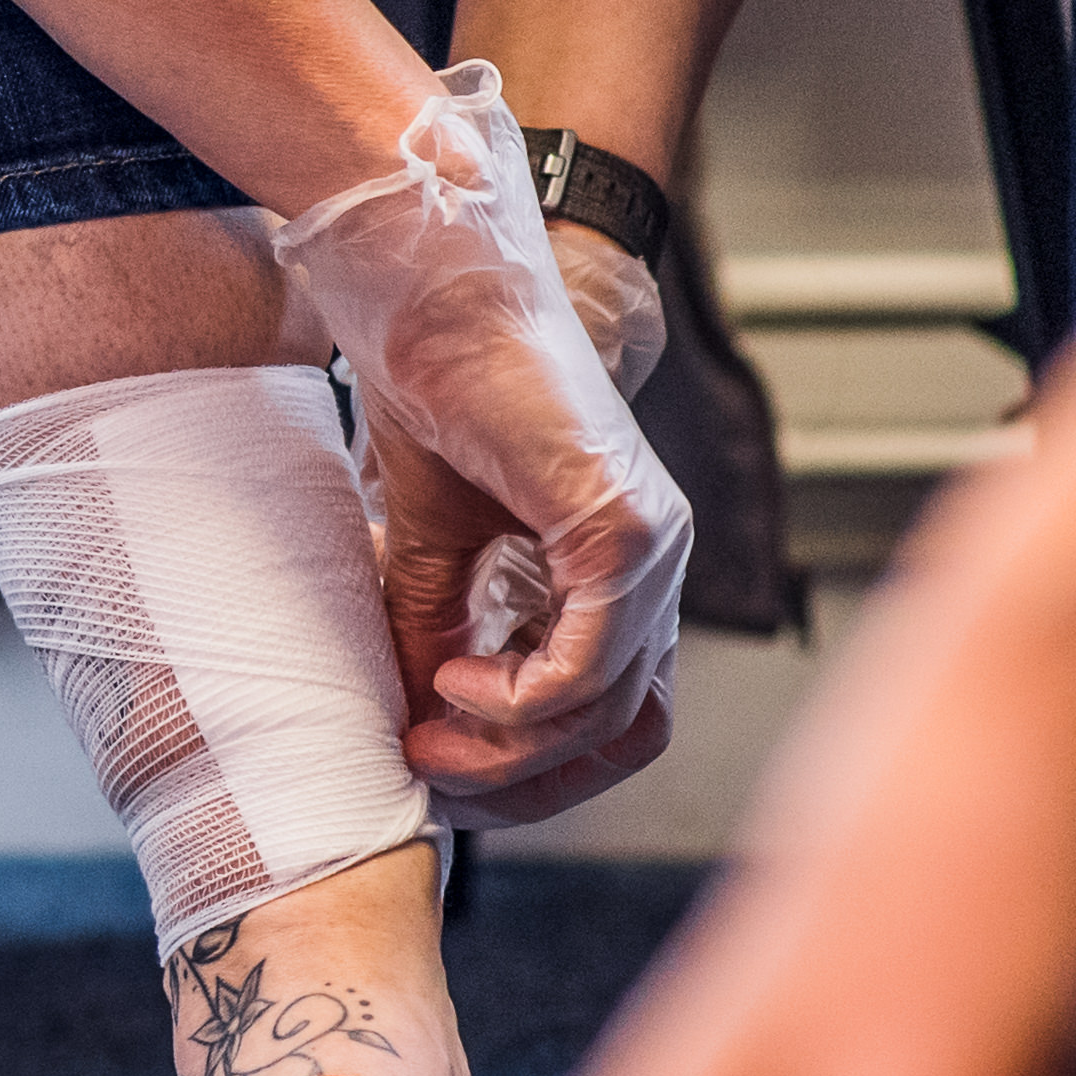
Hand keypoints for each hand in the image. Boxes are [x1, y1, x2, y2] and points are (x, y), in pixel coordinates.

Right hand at [275, 66, 689, 812]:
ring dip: (508, 744)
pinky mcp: (624, 528)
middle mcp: (655, 561)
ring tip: (425, 725)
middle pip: (626, 733)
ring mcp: (653, 546)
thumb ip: (440, 632)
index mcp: (619, 564)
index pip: (613, 712)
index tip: (438, 764)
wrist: (435, 298)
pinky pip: (587, 666)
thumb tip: (419, 732)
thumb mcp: (430, 545)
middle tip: (429, 767)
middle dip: (525, 776)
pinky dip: (516, 699)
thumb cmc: (435, 394)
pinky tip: (450, 678)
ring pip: (606, 711)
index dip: (533, 764)